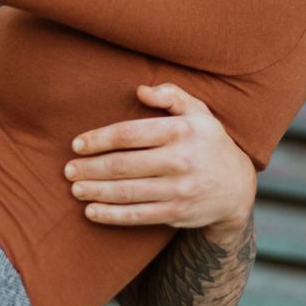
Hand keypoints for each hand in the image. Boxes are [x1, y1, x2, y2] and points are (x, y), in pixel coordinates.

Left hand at [64, 83, 257, 235]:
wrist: (237, 187)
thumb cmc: (208, 143)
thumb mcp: (199, 112)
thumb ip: (171, 95)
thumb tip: (139, 90)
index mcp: (181, 132)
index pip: (129, 134)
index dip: (99, 139)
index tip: (77, 144)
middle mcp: (181, 161)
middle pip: (123, 165)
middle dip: (90, 168)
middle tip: (68, 170)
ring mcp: (179, 190)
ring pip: (127, 192)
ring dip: (96, 191)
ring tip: (75, 188)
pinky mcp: (177, 213)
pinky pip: (137, 216)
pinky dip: (111, 215)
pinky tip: (91, 212)